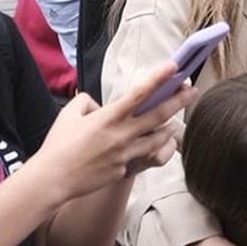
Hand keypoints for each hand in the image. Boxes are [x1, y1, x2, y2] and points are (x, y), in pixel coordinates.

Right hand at [39, 68, 186, 198]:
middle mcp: (121, 135)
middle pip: (159, 115)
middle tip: (192, 90)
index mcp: (108, 117)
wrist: (53, 179)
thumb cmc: (58, 145)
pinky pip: (142, 157)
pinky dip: (148, 149)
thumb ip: (87, 102)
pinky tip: (149, 145)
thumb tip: (100, 105)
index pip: (140, 93)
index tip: (174, 66)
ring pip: (158, 139)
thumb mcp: (70, 114)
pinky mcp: (124, 170)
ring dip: (168, 129)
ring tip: (172, 122)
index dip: (159, 78)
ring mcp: (125, 154)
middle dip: (179, 101)